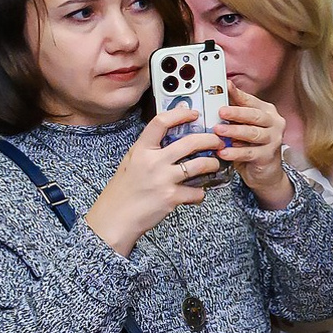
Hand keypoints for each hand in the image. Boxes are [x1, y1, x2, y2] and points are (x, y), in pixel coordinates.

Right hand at [82, 105, 223, 254]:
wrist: (115, 218)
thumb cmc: (124, 190)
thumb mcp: (131, 162)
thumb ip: (149, 150)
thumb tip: (170, 136)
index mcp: (141, 150)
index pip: (161, 122)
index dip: (180, 114)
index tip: (194, 113)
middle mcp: (153, 161)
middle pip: (191, 142)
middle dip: (210, 140)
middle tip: (217, 142)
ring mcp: (163, 179)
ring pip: (201, 165)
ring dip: (213, 164)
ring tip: (213, 165)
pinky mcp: (172, 197)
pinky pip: (198, 191)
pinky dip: (200, 193)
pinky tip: (195, 193)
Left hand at [215, 85, 292, 208]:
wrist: (265, 171)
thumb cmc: (252, 145)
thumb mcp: (243, 125)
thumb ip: (234, 112)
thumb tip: (216, 95)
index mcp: (267, 112)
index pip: (251, 100)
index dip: (238, 94)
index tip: (226, 87)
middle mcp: (274, 124)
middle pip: (255, 115)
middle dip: (237, 113)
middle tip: (221, 112)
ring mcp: (273, 140)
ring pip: (253, 133)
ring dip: (234, 131)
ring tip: (218, 131)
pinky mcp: (268, 156)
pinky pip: (250, 153)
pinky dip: (235, 152)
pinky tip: (223, 152)